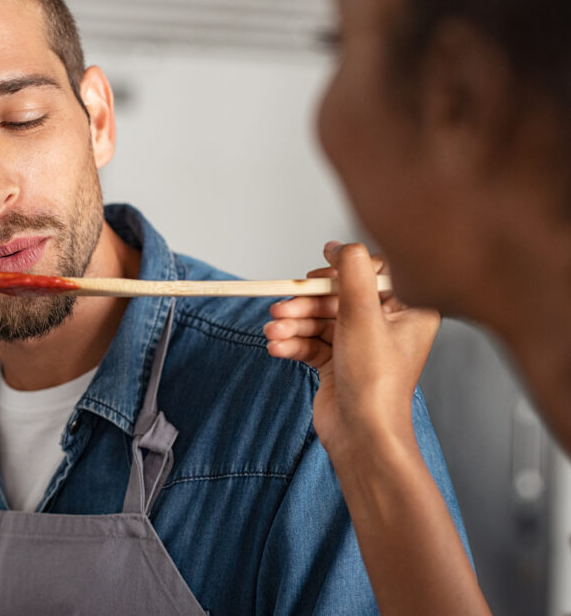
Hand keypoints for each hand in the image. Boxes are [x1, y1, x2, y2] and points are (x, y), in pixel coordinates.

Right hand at [263, 242, 440, 456]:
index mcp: (407, 311)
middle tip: (281, 308)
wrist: (362, 436)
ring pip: (319, 321)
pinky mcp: (338, 363)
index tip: (315, 273)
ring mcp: (360, 345)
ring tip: (273, 333)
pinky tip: (277, 348)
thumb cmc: (375, 383)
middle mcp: (386, 326)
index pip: (371, 275)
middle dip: (305, 304)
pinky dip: (293, 344)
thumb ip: (352, 273)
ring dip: (293, 325)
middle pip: (337, 298)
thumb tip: (340, 245)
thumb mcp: (363, 316)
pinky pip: (311, 342)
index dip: (340, 272)